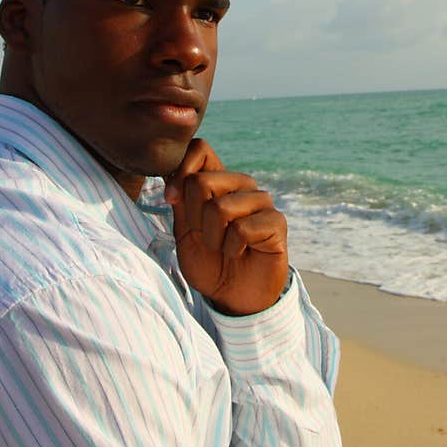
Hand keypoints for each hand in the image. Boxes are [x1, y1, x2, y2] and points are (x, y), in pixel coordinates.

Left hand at [163, 138, 288, 315]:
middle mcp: (242, 186)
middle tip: (206, 238)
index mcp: (218, 182)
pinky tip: (241, 254)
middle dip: (194, 218)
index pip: (201, 149)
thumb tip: (170, 172)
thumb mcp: (184, 232)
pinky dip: (233, 248)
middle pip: (203, 181)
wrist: (233, 296)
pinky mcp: (276, 222)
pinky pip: (242, 229)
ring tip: (222, 248)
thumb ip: (180, 202)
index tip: (172, 198)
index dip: (181, 168)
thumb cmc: (209, 263)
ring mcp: (262, 203)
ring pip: (221, 207)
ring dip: (213, 238)